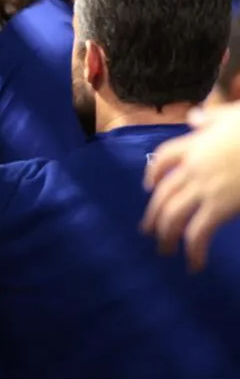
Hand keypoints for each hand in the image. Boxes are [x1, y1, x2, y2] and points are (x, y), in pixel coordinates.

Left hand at [141, 102, 239, 270]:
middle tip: (148, 231)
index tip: (148, 187)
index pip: (162, 158)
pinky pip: (196, 233)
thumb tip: (194, 116)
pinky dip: (193, 251)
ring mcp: (203, 187)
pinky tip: (195, 263)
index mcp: (195, 144)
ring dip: (165, 236)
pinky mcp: (219, 207)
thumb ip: (211, 117)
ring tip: (165, 251)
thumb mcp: (233, 114)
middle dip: (153, 215)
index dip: (153, 174)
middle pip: (162, 194)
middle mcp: (192, 167)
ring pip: (171, 215)